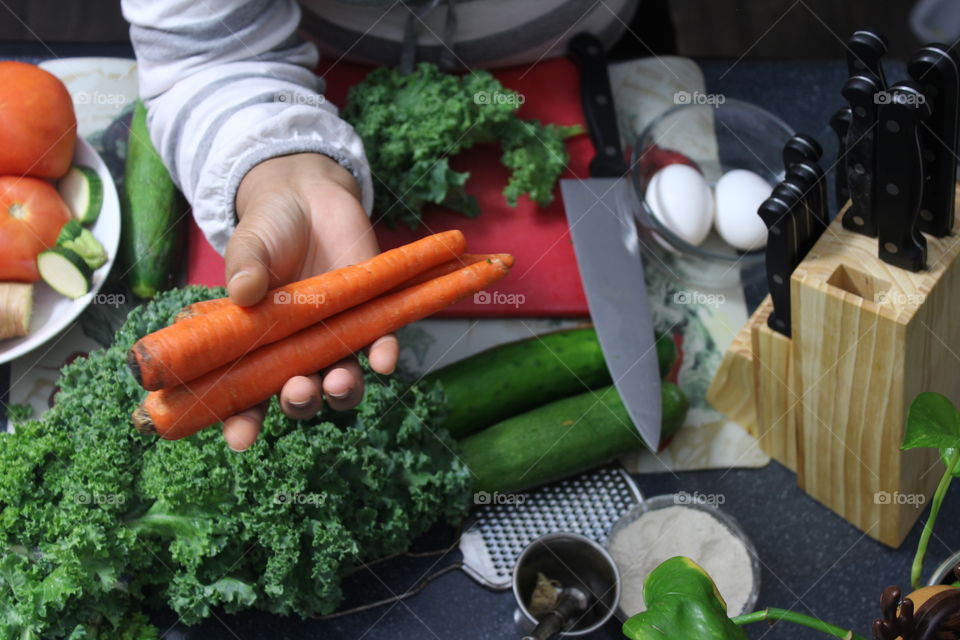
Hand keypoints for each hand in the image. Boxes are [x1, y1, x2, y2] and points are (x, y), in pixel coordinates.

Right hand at [221, 153, 397, 450]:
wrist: (308, 197)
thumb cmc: (268, 230)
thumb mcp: (248, 245)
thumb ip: (244, 267)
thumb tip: (242, 291)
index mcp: (254, 345)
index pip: (245, 394)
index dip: (242, 421)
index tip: (240, 440)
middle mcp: (296, 350)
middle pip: (299, 395)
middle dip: (298, 402)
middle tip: (296, 391)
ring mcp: (334, 336)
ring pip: (342, 381)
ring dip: (343, 390)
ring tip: (339, 382)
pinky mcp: (369, 314)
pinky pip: (379, 344)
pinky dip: (383, 355)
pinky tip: (383, 360)